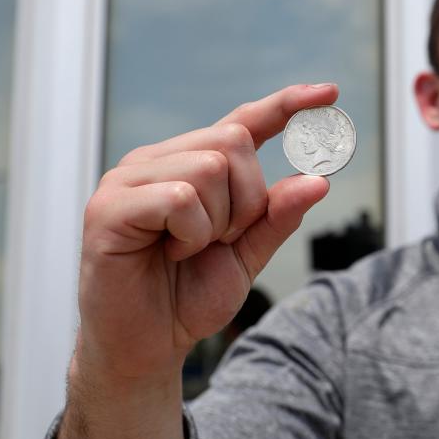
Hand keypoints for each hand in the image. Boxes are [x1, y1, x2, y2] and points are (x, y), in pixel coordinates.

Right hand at [76, 83, 336, 382]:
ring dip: (217, 221)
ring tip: (188, 249)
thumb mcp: (248, 255)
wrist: (146, 345)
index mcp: (190, 164)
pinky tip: (171, 252)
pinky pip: (180, 197)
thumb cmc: (188, 296)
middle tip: (220, 239)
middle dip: (247, 198)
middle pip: (233, 141)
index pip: (243, 122)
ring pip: (209, 167)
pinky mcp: (109, 206)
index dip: (286, 105)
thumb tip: (318, 180)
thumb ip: (277, 217)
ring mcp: (129, 178)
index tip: (330, 93)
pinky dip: (191, 233)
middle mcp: (158, 160)